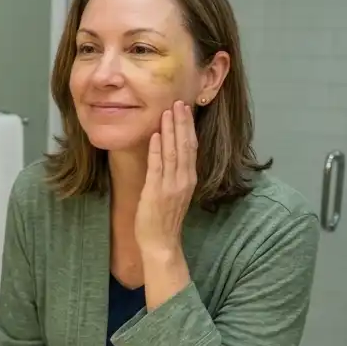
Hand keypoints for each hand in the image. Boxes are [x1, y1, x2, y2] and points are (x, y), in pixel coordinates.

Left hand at [135, 101, 196, 257]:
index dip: (188, 127)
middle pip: (185, 145)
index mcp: (189, 179)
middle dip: (181, 123)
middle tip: (178, 102)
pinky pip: (157, 167)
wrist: (161, 243)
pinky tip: (156, 135)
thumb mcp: (175, 192)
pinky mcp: (156, 192)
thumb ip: (174, 173)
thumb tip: (168, 152)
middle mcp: (183, 180)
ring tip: (167, 112)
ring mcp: (171, 186)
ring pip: (172, 153)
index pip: (191, 147)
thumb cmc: (165, 219)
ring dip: (169, 131)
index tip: (184, 109)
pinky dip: (156, 150)